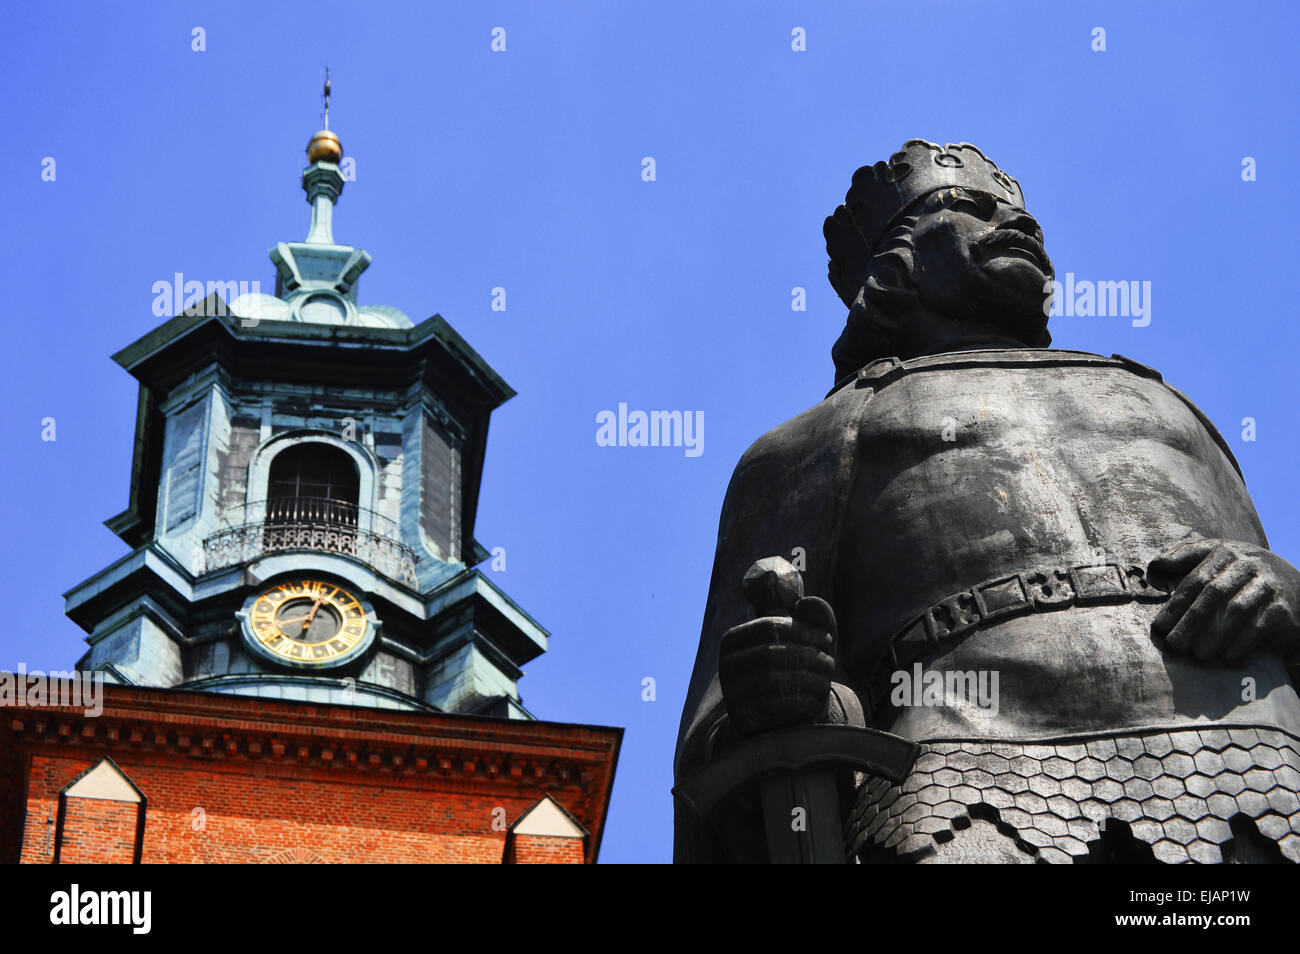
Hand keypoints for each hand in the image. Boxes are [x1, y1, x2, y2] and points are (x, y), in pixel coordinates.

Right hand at [718, 596, 836, 736]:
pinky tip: (815, 701)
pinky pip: (777, 707)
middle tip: (830, 663)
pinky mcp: (744, 719)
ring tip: (825, 681)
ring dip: (808, 680)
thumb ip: (813, 618)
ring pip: (775, 680)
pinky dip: (802, 702)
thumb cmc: (793, 672)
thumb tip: (807, 603)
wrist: (775, 722)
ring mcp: (732, 693)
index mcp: (732, 640)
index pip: (768, 626)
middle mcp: (725, 665)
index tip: (827, 638)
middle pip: (772, 653)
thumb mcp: (805, 642)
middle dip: (808, 657)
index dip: (803, 630)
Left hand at [1148, 538, 1299, 663]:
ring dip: (1214, 635)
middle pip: (1213, 593)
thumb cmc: (1240, 574)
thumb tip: (1155, 565)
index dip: (1175, 605)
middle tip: (1175, 645)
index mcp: (1225, 551)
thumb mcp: (1216, 557)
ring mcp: (1267, 584)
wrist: (1292, 586)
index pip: (1195, 579)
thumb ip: (1185, 556)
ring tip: (1198, 654)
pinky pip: (1259, 625)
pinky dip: (1240, 642)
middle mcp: (1247, 564)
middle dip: (1190, 621)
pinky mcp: (1282, 606)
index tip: (1159, 628)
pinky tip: (1226, 656)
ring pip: (1236, 609)